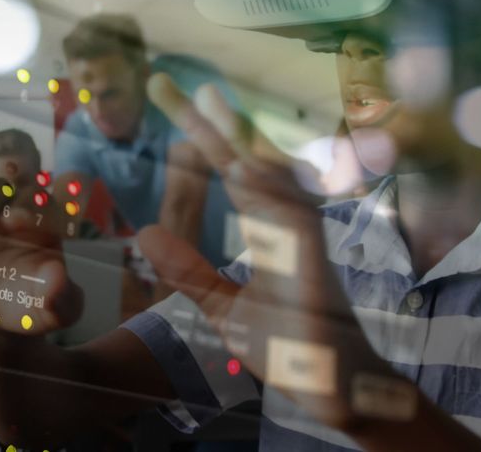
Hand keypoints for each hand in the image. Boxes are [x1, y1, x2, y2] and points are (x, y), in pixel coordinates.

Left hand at [140, 76, 406, 430]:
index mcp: (268, 232)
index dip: (203, 137)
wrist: (335, 396)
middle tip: (171, 83)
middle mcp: (288, 229)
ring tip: (206, 104)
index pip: (229, 174)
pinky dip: (270, 197)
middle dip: (213, 124)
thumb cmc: (291, 349)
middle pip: (248, 164)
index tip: (176, 97)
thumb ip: (191, 271)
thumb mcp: (225, 308)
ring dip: (240, 142)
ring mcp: (304, 249)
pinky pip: (294, 227)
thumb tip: (145, 232)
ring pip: (271, 182)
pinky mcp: (316, 276)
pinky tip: (243, 170)